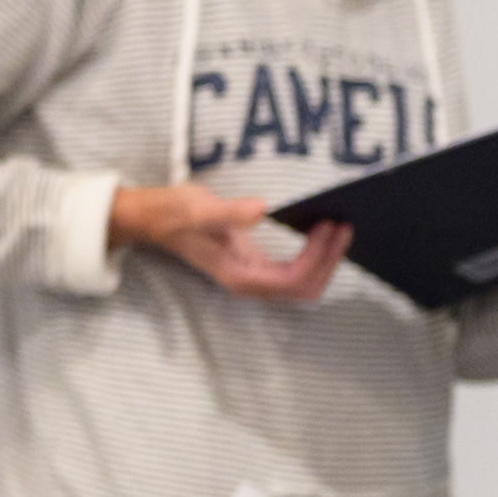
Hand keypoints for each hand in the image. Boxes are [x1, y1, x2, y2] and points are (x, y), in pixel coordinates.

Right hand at [109, 184, 351, 303]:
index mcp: (239, 275)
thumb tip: (262, 210)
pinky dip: (314, 259)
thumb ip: (230, 212)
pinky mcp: (255, 266)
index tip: (328, 225)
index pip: (293, 278)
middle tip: (343, 226)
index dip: (317, 257)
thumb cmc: (175, 213)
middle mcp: (250, 283)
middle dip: (329, 261)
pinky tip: (321, 236)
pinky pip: (294, 273)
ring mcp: (253, 277)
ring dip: (325, 262)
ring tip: (338, 230)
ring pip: (303, 284)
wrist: (154, 219)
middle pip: (305, 288)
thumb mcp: (200, 208)